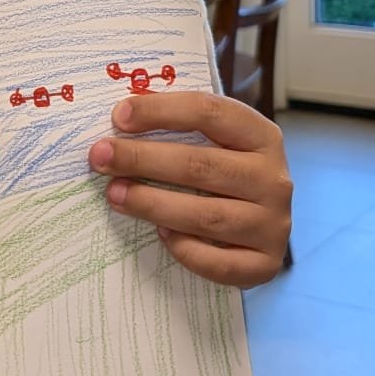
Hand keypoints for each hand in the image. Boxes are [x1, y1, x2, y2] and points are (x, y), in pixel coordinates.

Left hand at [88, 91, 292, 286]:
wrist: (263, 227)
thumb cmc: (226, 174)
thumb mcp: (217, 143)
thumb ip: (180, 129)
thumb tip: (121, 117)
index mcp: (262, 137)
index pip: (210, 113)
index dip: (161, 111)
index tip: (118, 117)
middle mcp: (274, 180)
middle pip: (201, 165)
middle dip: (143, 159)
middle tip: (100, 157)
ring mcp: (273, 225)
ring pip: (206, 216)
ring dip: (153, 204)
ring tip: (114, 194)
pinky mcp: (265, 264)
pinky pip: (218, 262)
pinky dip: (185, 249)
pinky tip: (159, 234)